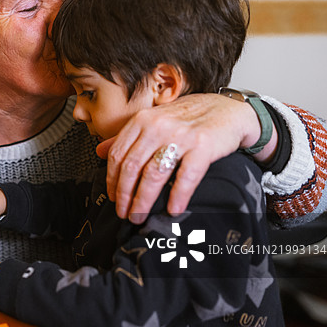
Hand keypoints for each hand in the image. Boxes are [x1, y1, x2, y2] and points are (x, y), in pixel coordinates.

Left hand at [96, 93, 265, 223]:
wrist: (228, 110)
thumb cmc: (188, 118)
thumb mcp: (153, 121)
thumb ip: (127, 137)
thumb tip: (99, 151)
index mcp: (142, 120)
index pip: (118, 154)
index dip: (112, 180)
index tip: (113, 198)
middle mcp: (157, 126)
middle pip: (132, 167)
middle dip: (125, 195)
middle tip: (124, 213)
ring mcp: (180, 135)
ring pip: (153, 173)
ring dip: (144, 200)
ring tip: (140, 216)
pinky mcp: (203, 146)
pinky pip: (186, 176)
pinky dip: (178, 196)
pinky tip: (173, 210)